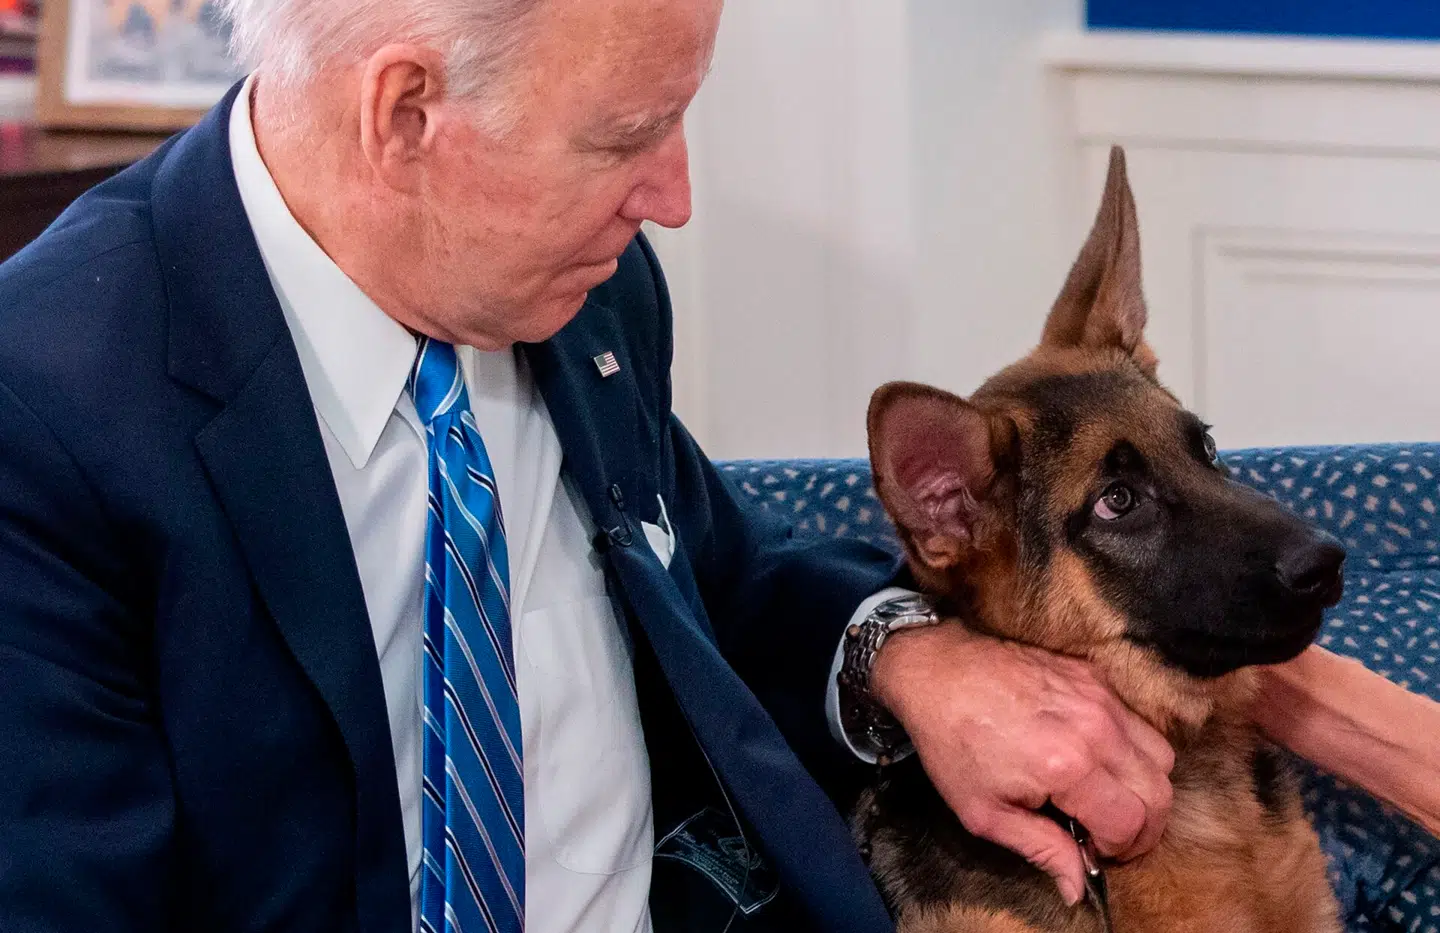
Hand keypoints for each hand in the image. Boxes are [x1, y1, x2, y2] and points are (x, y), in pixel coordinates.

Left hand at [871, 622, 1174, 905]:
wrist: (936, 671)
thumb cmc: (952, 742)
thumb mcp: (985, 812)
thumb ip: (1041, 849)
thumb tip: (1078, 887)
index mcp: (1067, 766)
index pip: (1131, 822)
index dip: (1119, 849)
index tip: (1094, 851)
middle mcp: (1095, 728)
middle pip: (1159, 791)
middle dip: (1143, 827)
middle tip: (1109, 835)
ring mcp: (1100, 696)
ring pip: (1160, 754)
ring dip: (1144, 786)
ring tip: (1106, 798)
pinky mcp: (1095, 676)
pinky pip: (1138, 721)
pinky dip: (1131, 749)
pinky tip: (1095, 760)